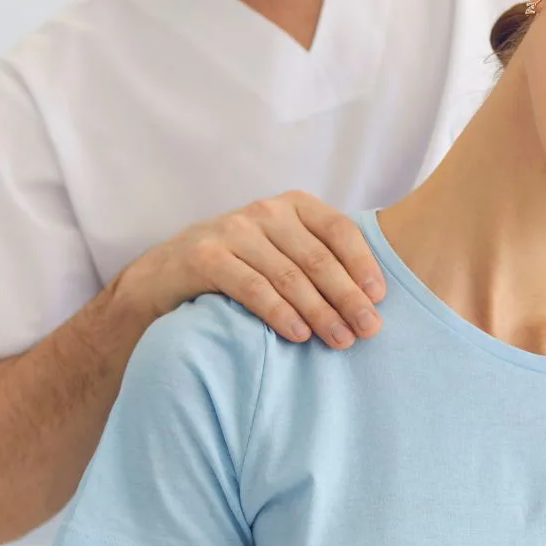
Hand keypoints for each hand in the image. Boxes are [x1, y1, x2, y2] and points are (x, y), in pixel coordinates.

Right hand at [115, 192, 384, 349]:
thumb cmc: (240, 265)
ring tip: (340, 339)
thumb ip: (320, 259)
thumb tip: (373, 298)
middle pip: (318, 258)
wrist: (165, 274)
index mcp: (293, 205)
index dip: (363, 264)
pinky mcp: (206, 256)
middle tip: (369, 330)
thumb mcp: (282, 250)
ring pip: (288, 275)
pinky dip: (279, 313)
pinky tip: (299, 334)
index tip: (380, 298)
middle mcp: (265, 211)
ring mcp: (233, 231)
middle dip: (347, 297)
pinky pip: (252, 287)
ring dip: (320, 311)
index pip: (338, 230)